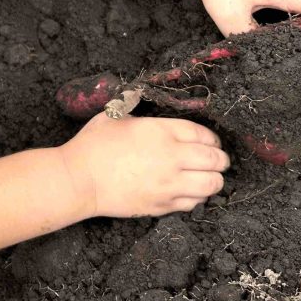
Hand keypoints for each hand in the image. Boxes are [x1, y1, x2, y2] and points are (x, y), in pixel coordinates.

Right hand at [62, 112, 228, 217]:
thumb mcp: (113, 115)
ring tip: (206, 177)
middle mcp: (172, 158)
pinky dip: (197, 197)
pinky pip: (193, 203)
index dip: (212, 139)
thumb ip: (133, 104)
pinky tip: (188, 191)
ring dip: (213, 180)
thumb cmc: (93, 144)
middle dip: (220, 160)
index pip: (204, 135)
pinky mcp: (162, 205)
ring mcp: (169, 184)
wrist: (80, 180)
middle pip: (215, 160)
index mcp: (162, 132)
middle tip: (216, 160)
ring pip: (211, 185)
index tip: (211, 142)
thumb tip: (139, 94)